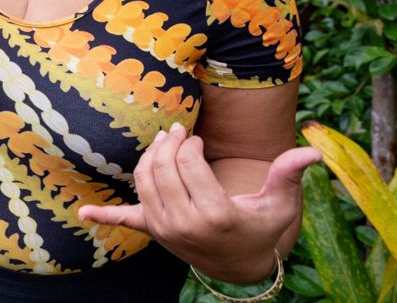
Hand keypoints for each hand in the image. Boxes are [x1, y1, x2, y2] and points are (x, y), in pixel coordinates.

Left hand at [77, 123, 321, 282]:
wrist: (241, 265)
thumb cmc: (262, 227)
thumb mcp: (280, 204)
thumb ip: (289, 175)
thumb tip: (312, 150)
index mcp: (216, 214)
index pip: (188, 164)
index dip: (191, 144)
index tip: (198, 139)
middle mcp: (185, 223)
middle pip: (163, 168)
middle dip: (168, 143)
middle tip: (178, 131)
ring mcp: (165, 230)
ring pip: (144, 180)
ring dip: (149, 156)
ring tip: (162, 142)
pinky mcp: (154, 233)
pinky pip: (125, 221)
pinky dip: (103, 218)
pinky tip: (83, 215)